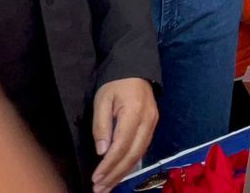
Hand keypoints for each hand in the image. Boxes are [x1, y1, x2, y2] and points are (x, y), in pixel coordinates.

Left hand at [90, 77, 157, 191]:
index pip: (121, 146)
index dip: (109, 165)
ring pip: (139, 155)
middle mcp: (148, 122)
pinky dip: (130, 163)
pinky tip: (120, 172)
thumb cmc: (115, 83)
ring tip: (108, 186)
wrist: (135, 68)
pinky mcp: (153, 126)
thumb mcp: (102, 100)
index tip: (96, 178)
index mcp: (134, 113)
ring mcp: (153, 124)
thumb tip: (102, 151)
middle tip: (100, 189)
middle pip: (132, 155)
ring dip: (123, 172)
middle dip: (116, 174)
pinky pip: (142, 149)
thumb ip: (101, 125)